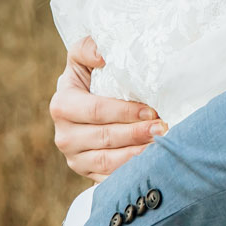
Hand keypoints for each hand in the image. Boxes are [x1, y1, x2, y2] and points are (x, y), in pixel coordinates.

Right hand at [50, 37, 166, 181]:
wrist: (84, 104)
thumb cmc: (89, 77)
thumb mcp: (82, 57)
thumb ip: (88, 47)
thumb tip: (103, 56)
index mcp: (62, 105)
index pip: (96, 110)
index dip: (125, 112)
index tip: (151, 110)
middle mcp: (64, 136)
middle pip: (105, 138)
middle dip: (137, 133)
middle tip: (163, 128)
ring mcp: (75, 158)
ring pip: (109, 161)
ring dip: (137, 155)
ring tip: (161, 145)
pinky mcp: (87, 174)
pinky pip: (110, 178)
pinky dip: (131, 172)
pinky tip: (151, 162)